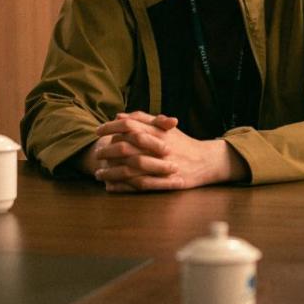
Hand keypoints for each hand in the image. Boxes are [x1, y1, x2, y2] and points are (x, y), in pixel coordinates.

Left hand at [91, 110, 247, 192]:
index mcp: (158, 131)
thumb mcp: (164, 127)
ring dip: (112, 172)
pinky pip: (140, 185)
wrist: (206, 160)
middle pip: (127, 147)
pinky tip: (111, 187)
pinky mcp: (165, 182)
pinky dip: (123, 187)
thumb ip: (142, 119)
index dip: (111, 127)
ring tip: (99, 174)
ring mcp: (162, 165)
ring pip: (130, 168)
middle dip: (108, 152)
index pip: (129, 125)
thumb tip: (118, 116)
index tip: (98, 131)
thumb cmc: (182, 143)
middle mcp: (159, 147)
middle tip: (97, 155)